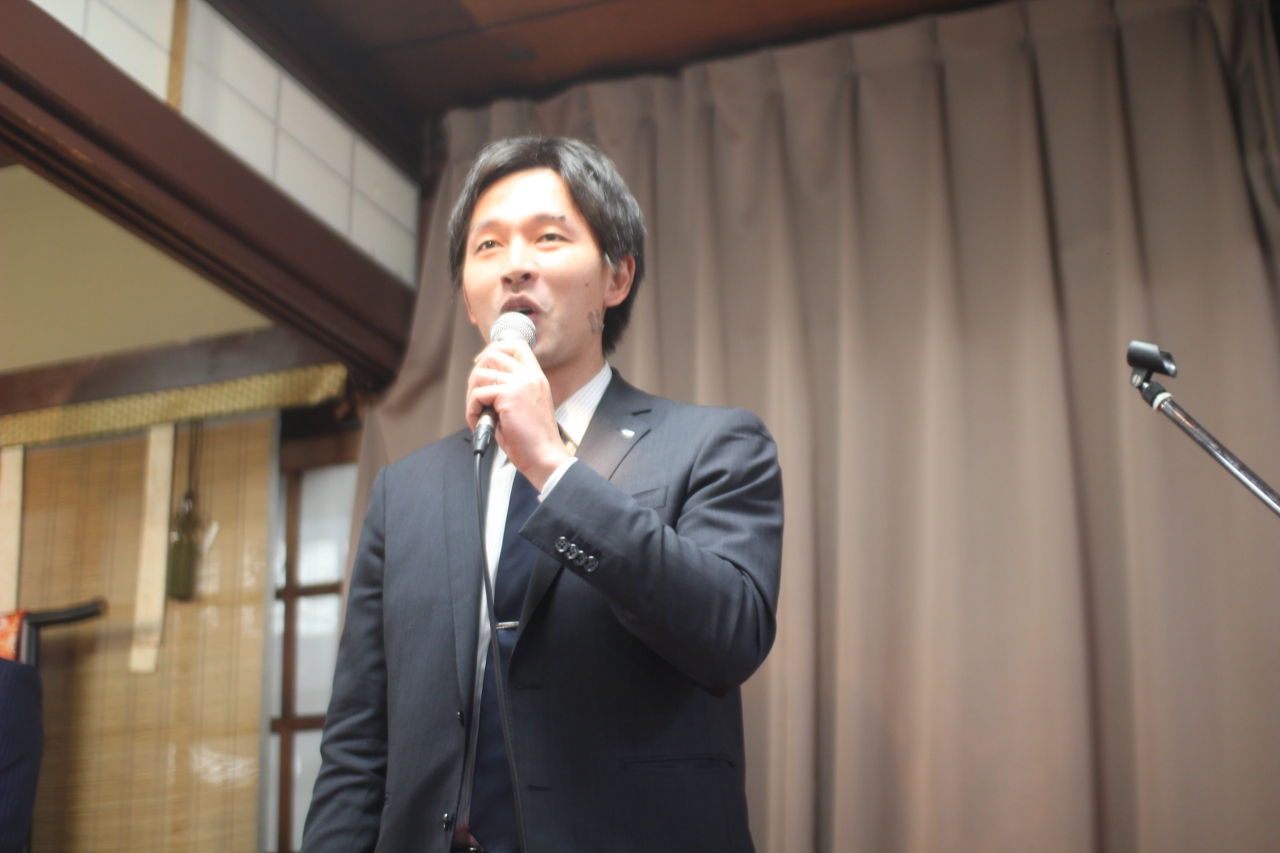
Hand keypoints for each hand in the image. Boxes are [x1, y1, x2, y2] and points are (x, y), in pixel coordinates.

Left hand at [466, 340, 571, 490]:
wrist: (545, 457)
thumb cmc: (533, 440)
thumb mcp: (524, 407)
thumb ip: (508, 391)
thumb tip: (481, 385)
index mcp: (536, 377)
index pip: (515, 345)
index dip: (493, 351)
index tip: (482, 366)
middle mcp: (530, 376)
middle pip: (492, 353)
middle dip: (476, 374)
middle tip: (476, 397)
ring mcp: (520, 384)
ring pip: (479, 375)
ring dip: (471, 396)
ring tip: (478, 415)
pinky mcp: (509, 396)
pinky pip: (477, 395)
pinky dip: (472, 411)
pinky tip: (479, 423)